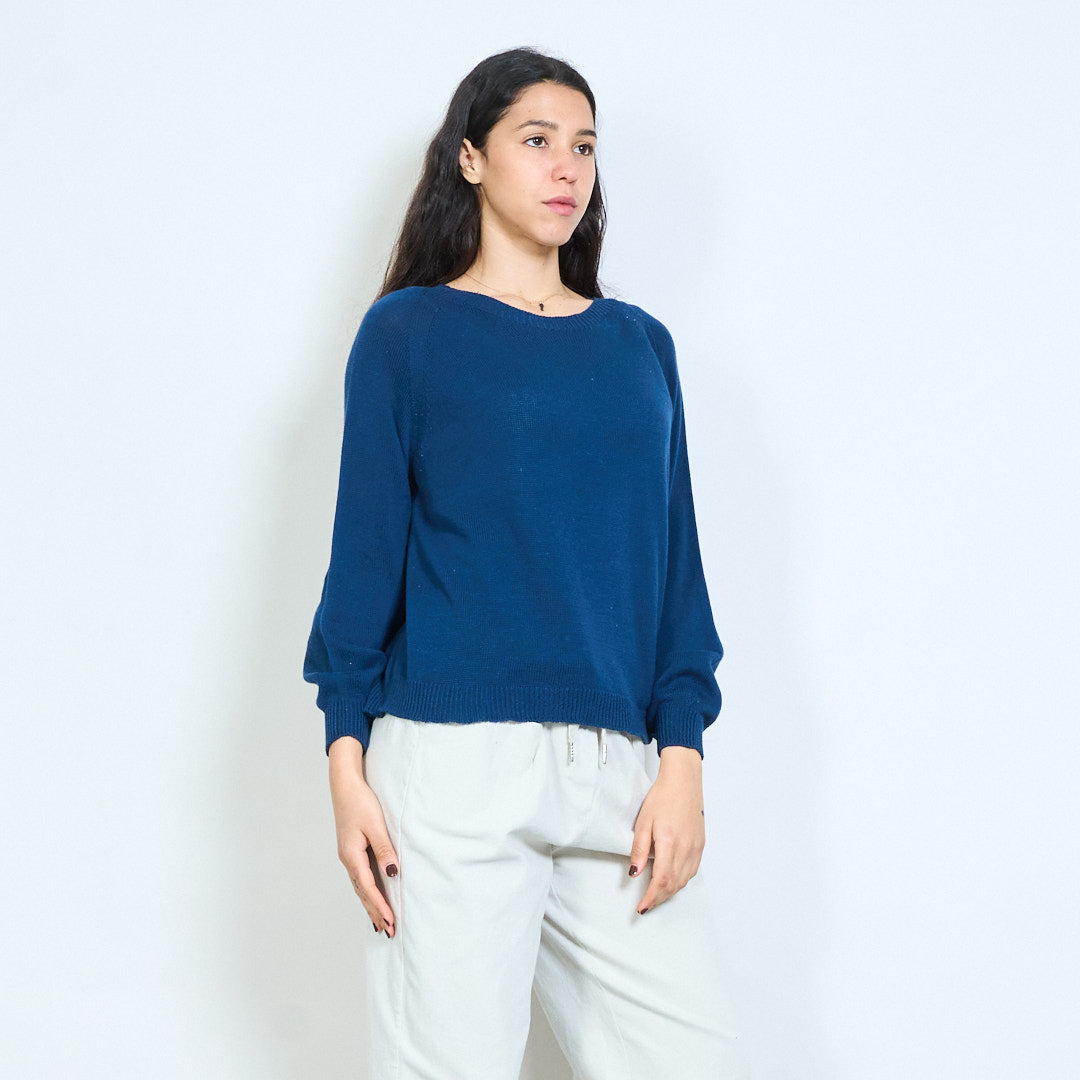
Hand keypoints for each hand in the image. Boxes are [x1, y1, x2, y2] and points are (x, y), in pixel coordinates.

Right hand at [328, 736, 399, 937]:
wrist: (345, 786)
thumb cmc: (361, 802)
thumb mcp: (376, 825)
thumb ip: (384, 849)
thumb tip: (392, 872)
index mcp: (352, 855)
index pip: (368, 887)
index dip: (380, 906)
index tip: (390, 921)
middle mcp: (347, 859)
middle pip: (362, 892)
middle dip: (375, 912)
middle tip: (388, 932)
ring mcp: (348, 856)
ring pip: (360, 887)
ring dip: (371, 905)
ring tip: (381, 924)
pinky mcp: (352, 850)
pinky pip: (360, 878)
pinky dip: (367, 892)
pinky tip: (372, 898)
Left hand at [628, 745, 704, 913]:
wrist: (683, 782)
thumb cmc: (662, 797)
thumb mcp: (643, 822)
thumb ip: (639, 849)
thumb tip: (634, 873)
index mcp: (670, 843)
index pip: (661, 880)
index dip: (651, 898)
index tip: (642, 907)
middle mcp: (686, 848)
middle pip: (673, 884)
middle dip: (659, 898)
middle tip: (646, 904)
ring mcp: (696, 848)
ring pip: (684, 880)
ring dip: (670, 892)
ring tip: (656, 895)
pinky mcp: (701, 845)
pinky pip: (692, 871)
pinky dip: (681, 881)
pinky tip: (672, 880)